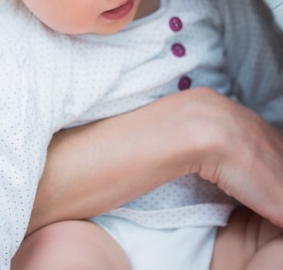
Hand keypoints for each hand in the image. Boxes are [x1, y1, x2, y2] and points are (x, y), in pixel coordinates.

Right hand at [29, 87, 282, 232]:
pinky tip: (277, 222)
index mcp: (203, 103)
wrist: (63, 162)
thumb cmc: (107, 170)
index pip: (261, 141)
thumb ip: (204, 157)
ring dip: (280, 196)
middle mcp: (210, 101)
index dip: (274, 176)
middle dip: (280, 183)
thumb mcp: (168, 157)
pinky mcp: (198, 136)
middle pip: (271, 148)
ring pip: (270, 163)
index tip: (278, 203)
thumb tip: (235, 180)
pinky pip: (255, 179)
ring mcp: (205, 114)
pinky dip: (272, 203)